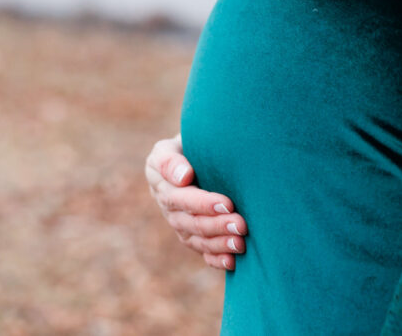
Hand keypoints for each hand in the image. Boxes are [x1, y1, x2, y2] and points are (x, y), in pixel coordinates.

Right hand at [145, 133, 247, 270]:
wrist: (201, 147)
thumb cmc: (193, 139)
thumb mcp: (176, 141)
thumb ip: (172, 159)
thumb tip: (183, 178)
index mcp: (159, 179)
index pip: (178, 197)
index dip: (202, 203)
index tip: (227, 202)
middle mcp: (166, 204)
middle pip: (189, 222)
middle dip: (216, 225)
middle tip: (242, 225)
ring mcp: (178, 221)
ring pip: (196, 239)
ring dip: (219, 243)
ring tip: (241, 243)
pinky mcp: (191, 234)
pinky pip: (201, 251)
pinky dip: (216, 259)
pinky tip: (233, 262)